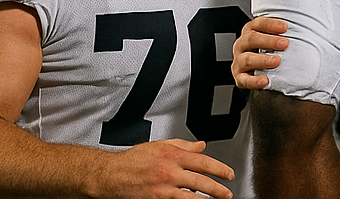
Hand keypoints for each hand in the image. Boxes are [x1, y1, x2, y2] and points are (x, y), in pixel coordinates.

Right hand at [97, 138, 233, 198]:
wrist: (111, 175)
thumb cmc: (133, 160)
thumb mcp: (160, 145)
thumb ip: (183, 145)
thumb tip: (201, 145)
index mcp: (173, 155)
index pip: (203, 161)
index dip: (219, 168)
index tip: (228, 174)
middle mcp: (170, 171)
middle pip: (200, 180)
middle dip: (217, 188)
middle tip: (227, 193)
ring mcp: (162, 189)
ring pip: (190, 196)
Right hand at [231, 16, 288, 88]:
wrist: (259, 68)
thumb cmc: (271, 48)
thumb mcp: (274, 36)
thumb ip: (285, 32)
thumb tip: (309, 25)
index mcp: (250, 30)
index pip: (259, 23)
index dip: (271, 24)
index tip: (285, 27)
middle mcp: (242, 44)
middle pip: (252, 39)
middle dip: (269, 41)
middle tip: (285, 44)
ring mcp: (239, 61)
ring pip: (247, 59)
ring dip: (262, 60)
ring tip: (277, 61)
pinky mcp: (239, 77)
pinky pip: (244, 80)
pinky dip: (254, 81)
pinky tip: (265, 80)